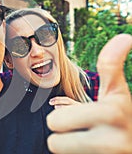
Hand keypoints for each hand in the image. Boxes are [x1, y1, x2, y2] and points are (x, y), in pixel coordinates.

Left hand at [46, 34, 131, 153]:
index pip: (55, 121)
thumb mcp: (117, 93)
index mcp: (113, 112)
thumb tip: (125, 36)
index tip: (75, 118)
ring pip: (60, 153)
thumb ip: (111, 67)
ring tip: (88, 143)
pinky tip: (92, 152)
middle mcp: (115, 141)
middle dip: (64, 135)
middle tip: (81, 131)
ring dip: (70, 149)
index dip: (59, 119)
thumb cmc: (122, 117)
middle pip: (54, 143)